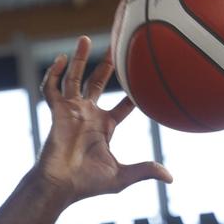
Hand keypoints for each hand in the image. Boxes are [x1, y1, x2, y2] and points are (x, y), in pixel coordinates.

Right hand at [31, 36, 171, 204]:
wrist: (61, 184)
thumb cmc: (88, 183)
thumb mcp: (121, 176)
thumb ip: (145, 171)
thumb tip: (171, 178)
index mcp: (104, 126)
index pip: (123, 105)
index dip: (134, 94)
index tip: (144, 78)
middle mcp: (88, 114)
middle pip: (99, 82)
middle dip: (107, 64)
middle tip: (116, 44)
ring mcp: (71, 110)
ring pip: (75, 78)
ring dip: (78, 59)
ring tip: (85, 38)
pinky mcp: (56, 111)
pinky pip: (52, 87)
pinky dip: (54, 73)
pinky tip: (61, 59)